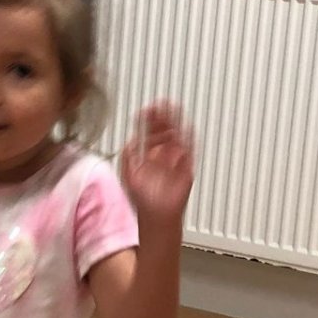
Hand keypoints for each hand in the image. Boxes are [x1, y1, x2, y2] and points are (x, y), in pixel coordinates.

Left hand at [123, 102, 194, 227]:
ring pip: (176, 137)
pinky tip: (187, 127)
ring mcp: (175, 160)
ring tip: (174, 109)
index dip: (148, 121)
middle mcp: (162, 156)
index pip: (149, 133)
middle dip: (162, 117)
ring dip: (175, 123)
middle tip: (162, 103)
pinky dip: (188, 139)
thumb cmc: (142, 199)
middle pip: (164, 131)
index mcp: (148, 156)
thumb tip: (131, 140)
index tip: (147, 109)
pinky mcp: (186, 167)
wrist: (156, 214)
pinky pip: (189, 150)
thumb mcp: (129, 174)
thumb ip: (129, 156)